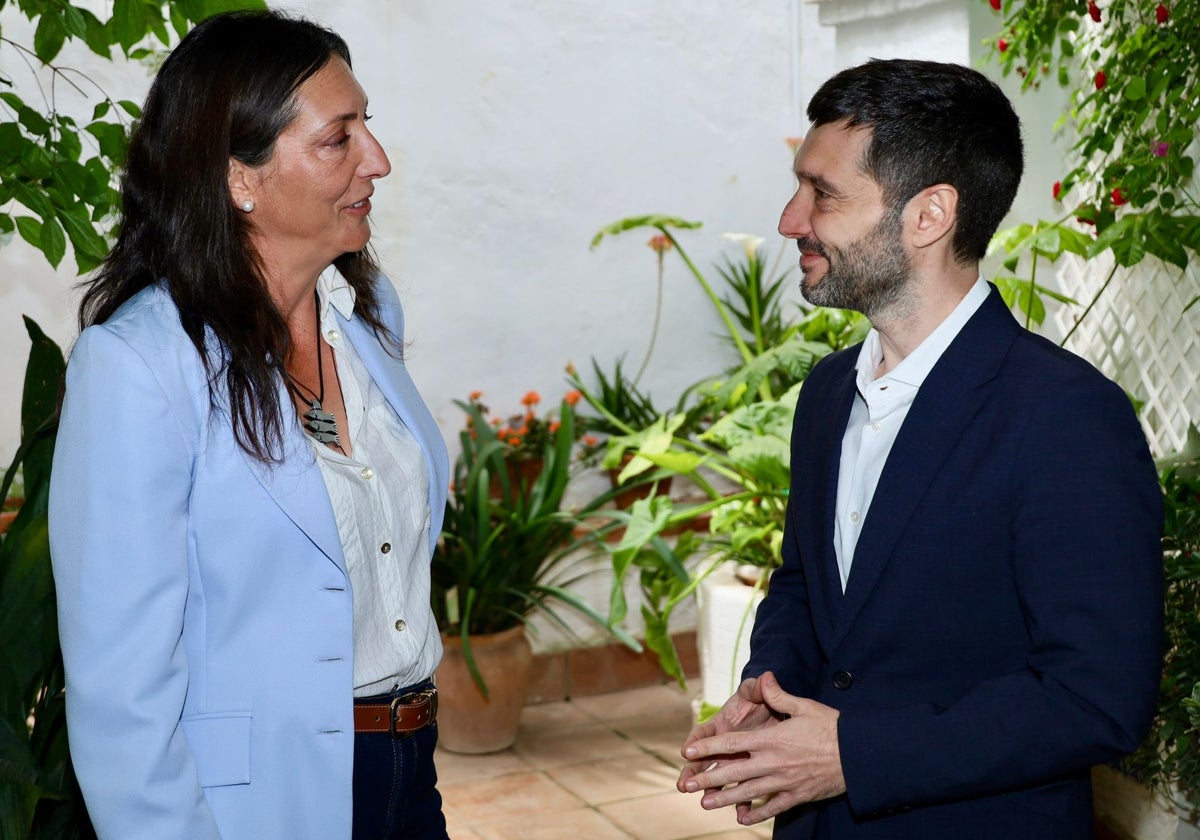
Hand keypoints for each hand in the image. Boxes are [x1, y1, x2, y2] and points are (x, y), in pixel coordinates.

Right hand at [676, 675, 778, 796]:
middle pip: (704, 759)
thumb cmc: (759, 699)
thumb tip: (764, 677)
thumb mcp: (757, 692)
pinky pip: (742, 787)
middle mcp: (723, 744)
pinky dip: (741, 800)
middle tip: (683, 786)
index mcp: (721, 724)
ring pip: (719, 776)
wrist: (772, 712)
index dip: (696, 741)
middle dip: (693, 772)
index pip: (704, 732)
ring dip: (711, 789)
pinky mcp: (748, 770)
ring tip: (705, 802)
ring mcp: (734, 759)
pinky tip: (742, 813)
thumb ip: (757, 687)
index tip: (686, 750)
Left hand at [678, 671, 845, 824]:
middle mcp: (773, 762)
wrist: (859, 754)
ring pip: (748, 793)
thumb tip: (763, 676)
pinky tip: (742, 818)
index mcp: (772, 739)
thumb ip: (778, 695)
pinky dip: (757, 814)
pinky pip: (773, 808)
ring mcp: (784, 782)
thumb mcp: (804, 706)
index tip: (688, 752)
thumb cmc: (831, 726)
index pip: (732, 744)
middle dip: (708, 779)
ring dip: (725, 799)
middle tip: (687, 785)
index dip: (708, 748)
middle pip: (734, 772)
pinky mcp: (797, 796)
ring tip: (706, 803)